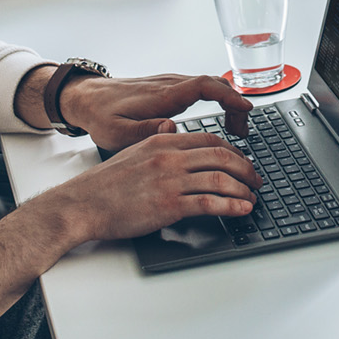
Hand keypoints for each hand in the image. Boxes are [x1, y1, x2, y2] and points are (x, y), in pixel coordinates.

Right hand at [36, 131, 259, 241]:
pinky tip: (241, 209)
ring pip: (220, 179)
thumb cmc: (105, 183)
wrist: (83, 203)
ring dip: (242, 189)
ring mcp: (170, 180)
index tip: (242, 161)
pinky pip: (209, 203)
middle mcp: (169, 157)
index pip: (209, 139)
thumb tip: (170, 129)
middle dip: (245, 168)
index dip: (232, 151)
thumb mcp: (132, 150)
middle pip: (221, 156)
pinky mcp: (168, 204)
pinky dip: (231, 206)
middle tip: (256, 180)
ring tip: (252, 197)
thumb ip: (156, 140)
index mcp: (162, 141)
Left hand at [60, 72, 252, 151]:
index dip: (230, 96)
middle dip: (236, 104)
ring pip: (210, 85)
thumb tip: (172, 129)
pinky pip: (201, 88)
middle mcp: (170, 85)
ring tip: (235, 131)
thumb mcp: (117, 132)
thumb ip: (145, 132)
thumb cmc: (100, 115)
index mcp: (162, 95)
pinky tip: (218, 121)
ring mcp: (170, 84)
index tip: (247, 109)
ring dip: (228, 103)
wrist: (85, 97)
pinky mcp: (168, 88)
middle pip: (215, 84)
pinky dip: (217, 101)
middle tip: (243, 132)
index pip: (205, 86)